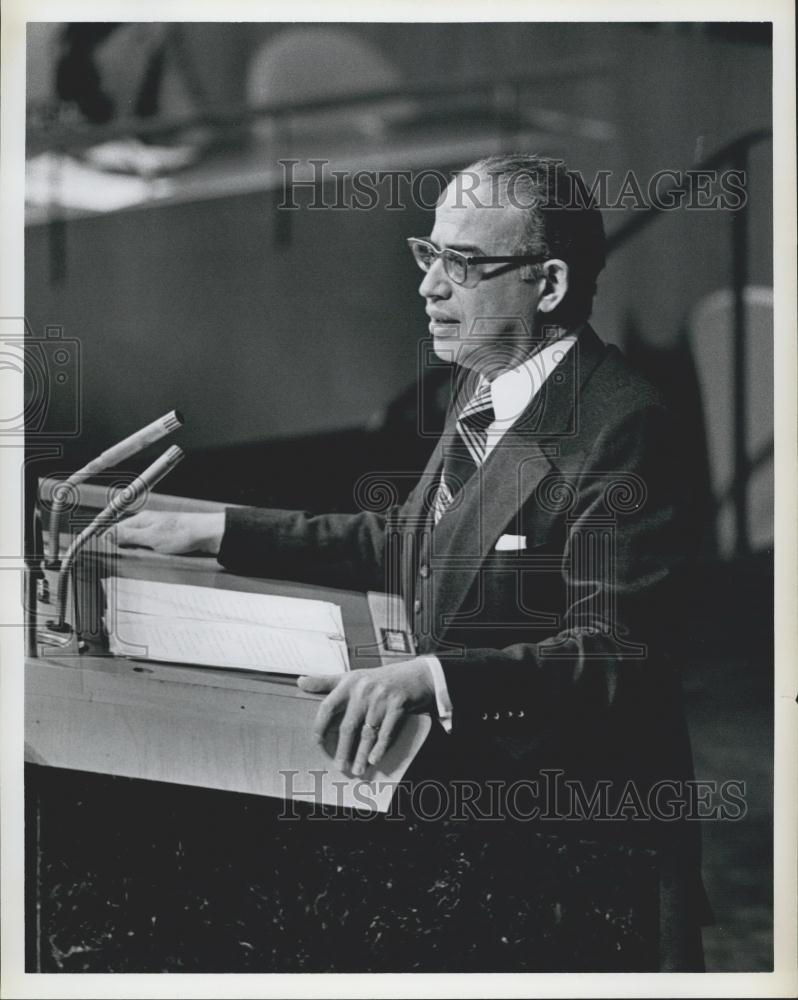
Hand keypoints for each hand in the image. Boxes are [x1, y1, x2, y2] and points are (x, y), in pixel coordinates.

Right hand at [111, 510, 224, 554]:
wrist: (209, 536)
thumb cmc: (184, 533)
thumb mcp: (151, 537)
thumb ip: (127, 536)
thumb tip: (105, 535)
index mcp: (141, 521)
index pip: (114, 530)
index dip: (105, 543)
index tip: (100, 556)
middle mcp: (147, 526)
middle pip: (125, 540)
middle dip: (120, 552)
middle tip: (114, 565)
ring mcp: (156, 535)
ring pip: (137, 548)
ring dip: (134, 557)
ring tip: (130, 565)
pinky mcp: (165, 544)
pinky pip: (149, 552)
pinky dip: (146, 559)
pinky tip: (147, 564)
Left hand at [297, 659, 434, 775]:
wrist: (414, 675)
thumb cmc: (378, 679)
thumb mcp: (351, 676)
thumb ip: (325, 682)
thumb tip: (299, 682)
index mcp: (349, 683)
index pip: (328, 706)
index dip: (320, 725)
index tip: (317, 742)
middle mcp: (363, 690)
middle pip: (348, 726)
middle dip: (343, 749)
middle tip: (339, 767)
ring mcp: (382, 698)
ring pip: (368, 733)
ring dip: (362, 754)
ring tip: (358, 770)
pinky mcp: (398, 705)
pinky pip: (387, 732)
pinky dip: (381, 748)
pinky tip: (374, 759)